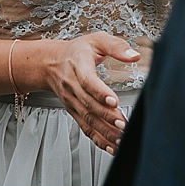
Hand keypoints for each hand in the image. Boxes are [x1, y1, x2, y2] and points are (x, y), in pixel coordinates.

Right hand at [44, 32, 139, 153]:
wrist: (50, 63)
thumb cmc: (76, 51)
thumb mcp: (96, 40)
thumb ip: (116, 46)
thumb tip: (134, 55)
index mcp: (78, 65)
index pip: (87, 81)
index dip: (100, 92)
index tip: (113, 101)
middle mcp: (72, 85)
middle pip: (89, 104)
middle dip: (107, 116)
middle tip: (123, 123)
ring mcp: (72, 101)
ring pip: (88, 118)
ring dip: (104, 131)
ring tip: (120, 137)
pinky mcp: (74, 111)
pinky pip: (85, 127)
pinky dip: (98, 139)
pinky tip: (110, 145)